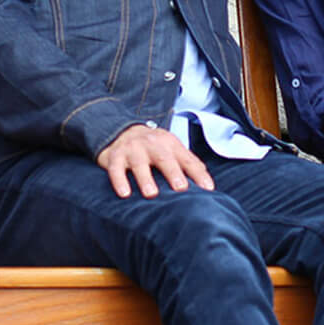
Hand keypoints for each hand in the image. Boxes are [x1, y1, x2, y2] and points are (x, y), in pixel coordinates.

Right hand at [96, 124, 214, 198]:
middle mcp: (152, 144)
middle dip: (173, 172)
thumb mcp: (171, 149)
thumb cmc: (153, 147)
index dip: (198, 173)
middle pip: (164, 158)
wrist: (122, 131)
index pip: (187, 159)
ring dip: (145, 178)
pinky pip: (116, 169)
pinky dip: (119, 180)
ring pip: (139, 163)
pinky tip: (124, 193)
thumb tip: (208, 186)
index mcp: (170, 143)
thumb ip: (188, 164)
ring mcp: (133, 149)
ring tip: (151, 194)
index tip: (207, 189)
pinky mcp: (115, 156)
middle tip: (181, 188)